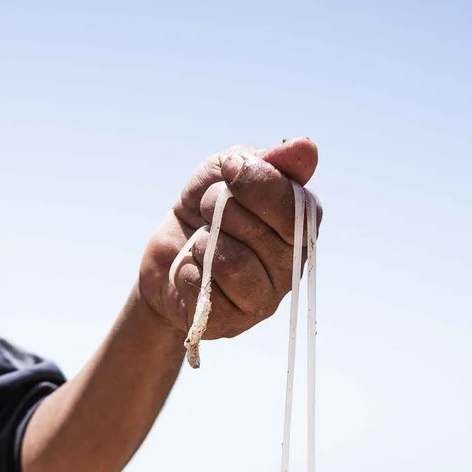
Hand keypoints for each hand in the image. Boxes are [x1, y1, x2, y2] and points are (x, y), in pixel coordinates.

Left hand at [137, 138, 319, 345]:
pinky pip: (206, 292)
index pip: (294, 206)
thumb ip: (266, 160)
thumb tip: (306, 147)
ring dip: (204, 244)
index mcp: (300, 226)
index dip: (256, 183)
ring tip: (200, 242)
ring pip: (232, 264)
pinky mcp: (233, 324)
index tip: (228, 169)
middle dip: (221, 209)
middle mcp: (291, 266)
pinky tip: (191, 271)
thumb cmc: (204, 210)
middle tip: (208, 208)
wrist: (166, 255)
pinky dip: (188, 272)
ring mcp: (265, 300)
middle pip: (260, 233)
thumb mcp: (226, 172)